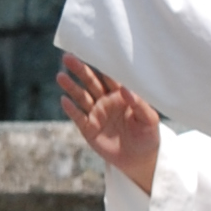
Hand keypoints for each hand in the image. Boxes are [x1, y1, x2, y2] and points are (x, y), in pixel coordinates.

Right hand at [58, 57, 160, 195]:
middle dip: (80, 70)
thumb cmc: (148, 135)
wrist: (140, 159)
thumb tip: (125, 90)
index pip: (109, 76)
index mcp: (121, 95)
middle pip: (91, 82)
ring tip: (60, 76)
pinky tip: (64, 100)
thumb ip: (139, 103)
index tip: (91, 51)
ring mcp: (96, 115)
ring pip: (81, 97)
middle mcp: (106, 101)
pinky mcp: (89, 130)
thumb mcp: (149, 119)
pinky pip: (78, 118)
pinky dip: (71, 110)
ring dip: (71, 87)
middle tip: (68, 57)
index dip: (100, 65)